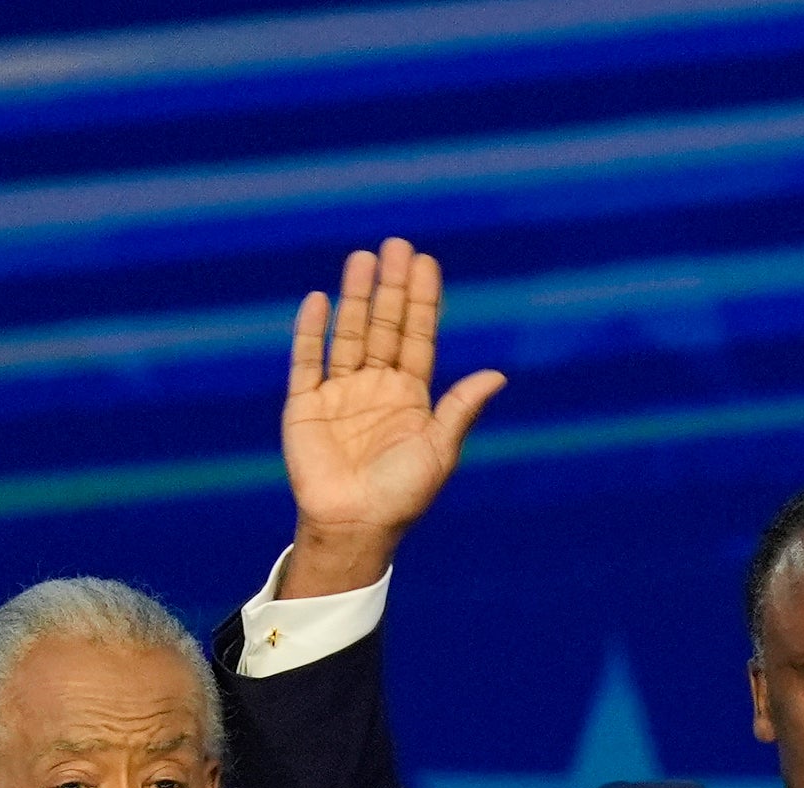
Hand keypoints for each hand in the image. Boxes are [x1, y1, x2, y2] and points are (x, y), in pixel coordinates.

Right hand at [280, 240, 504, 599]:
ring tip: (363, 259)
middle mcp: (376, 387)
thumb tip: (497, 375)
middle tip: (396, 246)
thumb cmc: (402, 495)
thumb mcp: (439, 449)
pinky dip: (311, 331)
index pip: (417, 337)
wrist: (355, 526)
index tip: (426, 263)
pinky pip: (307, 360)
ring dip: (356, 297)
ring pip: (349, 333)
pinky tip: (319, 301)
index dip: (421, 301)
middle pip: (384, 326)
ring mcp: (340, 393)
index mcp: (411, 396)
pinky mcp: (305, 404)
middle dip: (391, 287)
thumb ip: (461, 409)